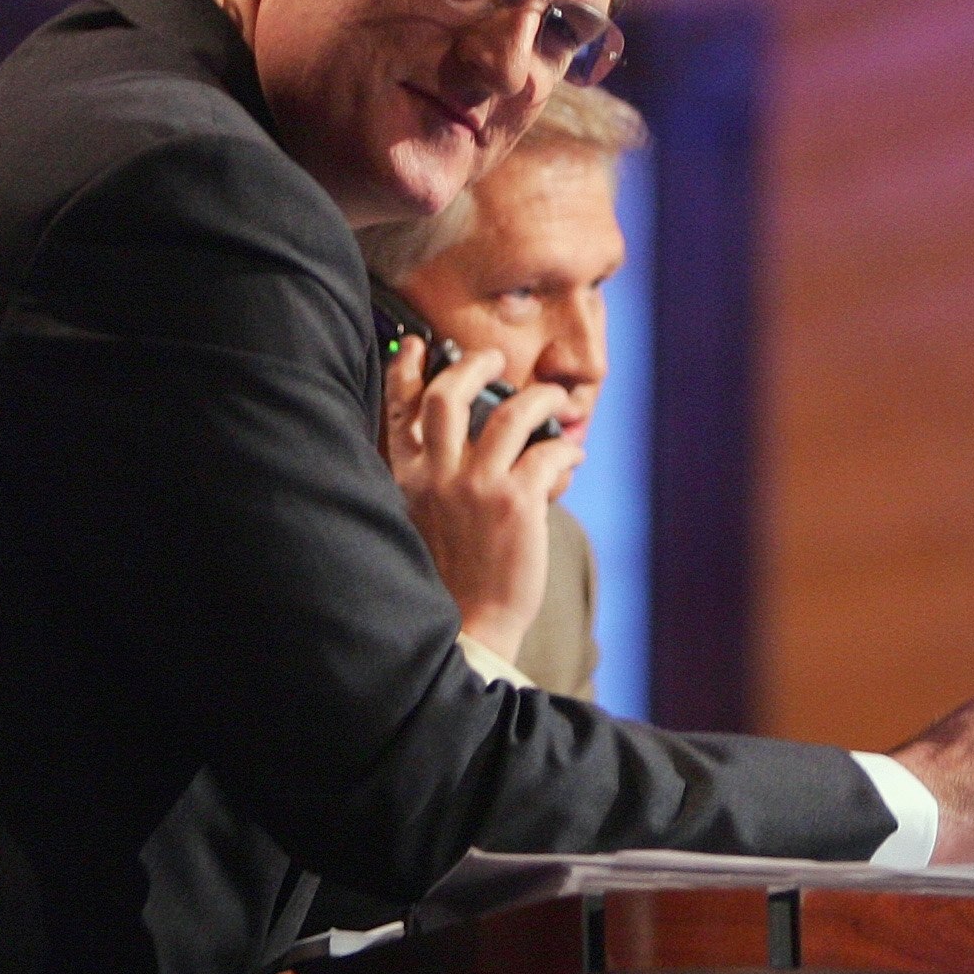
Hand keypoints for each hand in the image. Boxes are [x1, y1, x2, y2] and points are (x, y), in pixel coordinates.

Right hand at [381, 334, 581, 663]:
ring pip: (509, 414)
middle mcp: (436, 477)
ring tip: (554, 399)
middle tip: (494, 361)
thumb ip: (440, 481)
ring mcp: (476, 487)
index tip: (418, 345)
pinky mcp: (516, 503)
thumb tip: (488, 442)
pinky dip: (566, 446)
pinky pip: (548, 452)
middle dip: (474, 366)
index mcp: (407, 481)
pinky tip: (574, 453)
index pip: (399, 411)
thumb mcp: (424, 522)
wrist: (469, 628)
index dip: (406, 371)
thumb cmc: (450, 579)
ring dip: (538, 398)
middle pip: (449, 396)